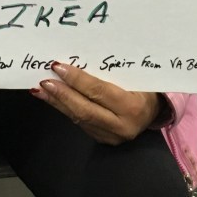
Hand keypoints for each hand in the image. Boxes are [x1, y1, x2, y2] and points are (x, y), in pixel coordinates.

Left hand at [30, 61, 162, 145]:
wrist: (156, 110)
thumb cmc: (145, 85)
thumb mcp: (135, 75)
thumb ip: (110, 71)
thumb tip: (78, 57)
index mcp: (133, 107)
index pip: (99, 91)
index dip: (77, 79)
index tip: (58, 66)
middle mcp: (122, 126)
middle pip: (85, 109)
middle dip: (62, 94)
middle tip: (44, 80)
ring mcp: (112, 136)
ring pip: (79, 118)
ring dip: (57, 102)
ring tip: (40, 89)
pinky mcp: (103, 140)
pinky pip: (80, 123)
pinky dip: (64, 109)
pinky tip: (52, 98)